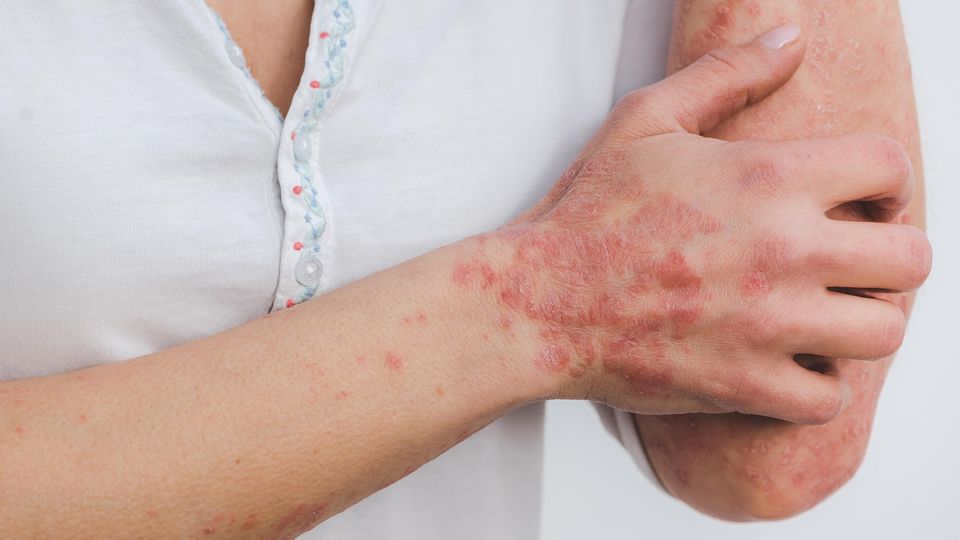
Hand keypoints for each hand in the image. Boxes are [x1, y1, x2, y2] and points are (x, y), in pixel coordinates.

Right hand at [457, 25, 931, 423]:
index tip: (859, 201)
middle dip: (888, 255)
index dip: (885, 183)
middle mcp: (783, 251)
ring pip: (884, 332)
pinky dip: (813, 383)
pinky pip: (827, 397)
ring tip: (821, 313)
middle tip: (848, 260)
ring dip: (860, 321)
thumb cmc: (589, 213)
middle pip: (910, 259)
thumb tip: (791, 37)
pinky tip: (782, 360)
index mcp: (768, 178)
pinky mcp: (745, 383)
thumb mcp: (648, 120)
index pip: (889, 169)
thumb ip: (727, 74)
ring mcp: (768, 324)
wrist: (539, 300)